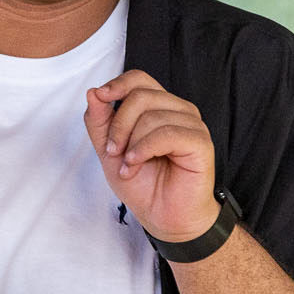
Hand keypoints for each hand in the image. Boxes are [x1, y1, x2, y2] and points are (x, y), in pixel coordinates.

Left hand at [84, 70, 219, 242]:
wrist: (162, 215)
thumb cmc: (142, 183)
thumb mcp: (109, 150)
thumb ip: (99, 121)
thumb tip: (93, 92)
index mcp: (158, 106)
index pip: (138, 78)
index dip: (117, 84)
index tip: (99, 98)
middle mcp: (177, 110)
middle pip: (140, 95)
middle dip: (118, 124)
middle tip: (113, 151)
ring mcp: (192, 124)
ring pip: (151, 116)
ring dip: (131, 144)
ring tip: (129, 166)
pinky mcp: (200, 142)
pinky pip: (167, 133)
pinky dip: (144, 149)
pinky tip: (137, 164)